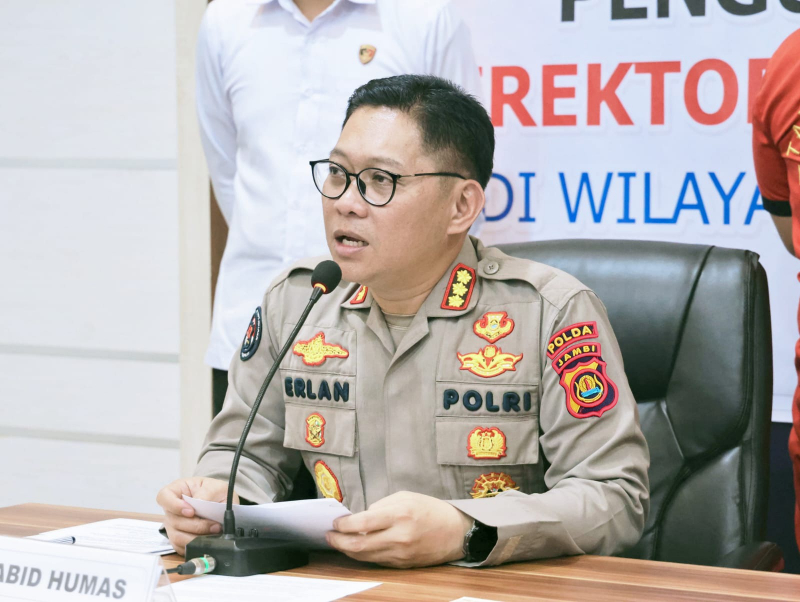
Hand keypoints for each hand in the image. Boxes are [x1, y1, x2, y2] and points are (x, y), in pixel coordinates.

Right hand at [155, 477, 237, 555]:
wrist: (222, 504)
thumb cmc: (215, 492)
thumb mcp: (215, 487)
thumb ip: (206, 493)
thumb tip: (198, 503)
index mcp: (176, 491)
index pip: (164, 497)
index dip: (174, 506)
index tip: (191, 511)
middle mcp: (171, 510)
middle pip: (173, 522)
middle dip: (196, 525)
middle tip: (214, 525)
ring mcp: (173, 526)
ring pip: (177, 537)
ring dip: (197, 537)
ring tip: (214, 531)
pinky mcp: (179, 539)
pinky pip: (181, 548)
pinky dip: (195, 546)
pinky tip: (209, 539)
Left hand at [326, 491, 472, 567]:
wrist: (456, 532)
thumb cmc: (431, 510)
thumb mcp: (406, 497)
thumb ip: (381, 505)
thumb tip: (360, 516)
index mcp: (399, 515)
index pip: (363, 523)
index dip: (344, 524)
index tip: (335, 522)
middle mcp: (399, 537)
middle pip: (359, 544)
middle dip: (339, 541)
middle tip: (329, 535)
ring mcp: (400, 554)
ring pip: (365, 556)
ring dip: (348, 549)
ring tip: (338, 542)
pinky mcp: (402, 564)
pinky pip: (377, 561)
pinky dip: (364, 555)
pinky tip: (357, 547)